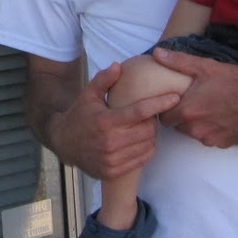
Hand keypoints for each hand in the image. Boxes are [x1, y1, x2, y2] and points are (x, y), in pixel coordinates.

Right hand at [49, 60, 179, 180]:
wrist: (63, 143)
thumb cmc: (79, 116)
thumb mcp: (88, 95)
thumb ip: (104, 80)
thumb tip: (119, 66)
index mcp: (105, 121)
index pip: (139, 111)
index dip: (159, 103)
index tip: (175, 97)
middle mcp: (110, 142)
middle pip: (148, 130)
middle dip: (153, 121)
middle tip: (146, 116)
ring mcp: (112, 159)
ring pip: (147, 146)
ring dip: (150, 136)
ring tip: (142, 128)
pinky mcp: (113, 171)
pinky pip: (142, 160)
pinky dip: (146, 150)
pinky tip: (139, 142)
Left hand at [152, 46, 237, 146]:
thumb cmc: (235, 81)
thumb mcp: (205, 67)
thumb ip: (177, 62)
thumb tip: (157, 53)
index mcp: (188, 111)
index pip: (163, 118)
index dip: (167, 108)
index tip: (175, 100)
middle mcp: (196, 129)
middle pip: (177, 126)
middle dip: (180, 116)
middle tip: (191, 101)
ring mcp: (210, 138)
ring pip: (192, 133)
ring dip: (195, 124)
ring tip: (206, 108)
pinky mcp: (223, 144)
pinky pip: (208, 138)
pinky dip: (210, 130)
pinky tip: (219, 117)